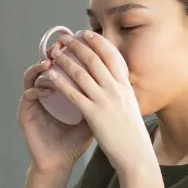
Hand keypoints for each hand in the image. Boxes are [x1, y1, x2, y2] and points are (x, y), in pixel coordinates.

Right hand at [20, 50, 93, 173]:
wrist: (60, 162)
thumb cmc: (76, 140)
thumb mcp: (92, 116)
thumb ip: (101, 98)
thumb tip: (123, 80)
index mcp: (59, 90)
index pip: (63, 64)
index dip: (71, 52)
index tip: (82, 42)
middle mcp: (44, 91)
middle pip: (47, 64)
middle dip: (55, 53)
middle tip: (63, 44)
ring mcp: (34, 101)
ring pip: (33, 75)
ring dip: (41, 67)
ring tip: (50, 63)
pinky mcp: (25, 112)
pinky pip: (28, 94)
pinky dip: (38, 89)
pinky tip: (48, 89)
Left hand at [44, 31, 153, 168]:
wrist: (136, 154)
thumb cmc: (132, 134)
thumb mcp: (131, 107)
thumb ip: (122, 93)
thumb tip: (116, 81)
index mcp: (126, 86)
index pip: (111, 56)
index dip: (98, 42)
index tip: (86, 33)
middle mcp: (116, 89)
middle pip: (94, 60)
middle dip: (77, 46)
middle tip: (64, 39)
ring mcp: (105, 101)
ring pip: (81, 74)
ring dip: (65, 61)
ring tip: (53, 53)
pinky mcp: (94, 115)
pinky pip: (73, 94)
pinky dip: (61, 83)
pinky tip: (50, 76)